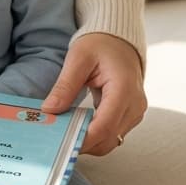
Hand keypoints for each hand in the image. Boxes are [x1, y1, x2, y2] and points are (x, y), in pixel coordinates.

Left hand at [41, 32, 146, 155]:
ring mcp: (135, 112)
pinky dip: (95, 135)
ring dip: (89, 141)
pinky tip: (76, 127)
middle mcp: (135, 105)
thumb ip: (65, 85)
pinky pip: (113, 133)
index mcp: (124, 89)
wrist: (119, 41)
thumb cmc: (100, 45)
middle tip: (56, 140)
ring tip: (64, 133)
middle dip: (83, 143)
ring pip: (112, 140)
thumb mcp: (78, 58)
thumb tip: (50, 110)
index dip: (83, 139)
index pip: (105, 126)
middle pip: (109, 138)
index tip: (61, 143)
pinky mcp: (130, 115)